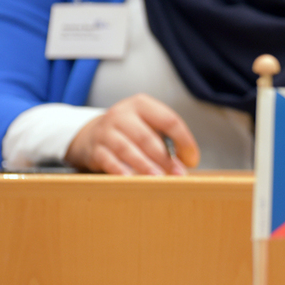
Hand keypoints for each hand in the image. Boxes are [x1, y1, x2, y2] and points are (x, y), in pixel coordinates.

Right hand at [65, 93, 199, 174]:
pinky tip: (131, 179)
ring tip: (159, 178)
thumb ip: (167, 138)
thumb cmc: (131, 131)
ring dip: (145, 165)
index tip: (192, 160)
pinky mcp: (96, 149)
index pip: (169, 120)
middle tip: (179, 173)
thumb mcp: (149, 125)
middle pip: (147, 137)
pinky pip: (109, 160)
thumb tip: (185, 161)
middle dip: (165, 158)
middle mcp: (122, 115)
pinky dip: (120, 170)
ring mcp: (106, 131)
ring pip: (127, 149)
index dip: (184, 141)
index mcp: (141, 105)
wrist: (92, 134)